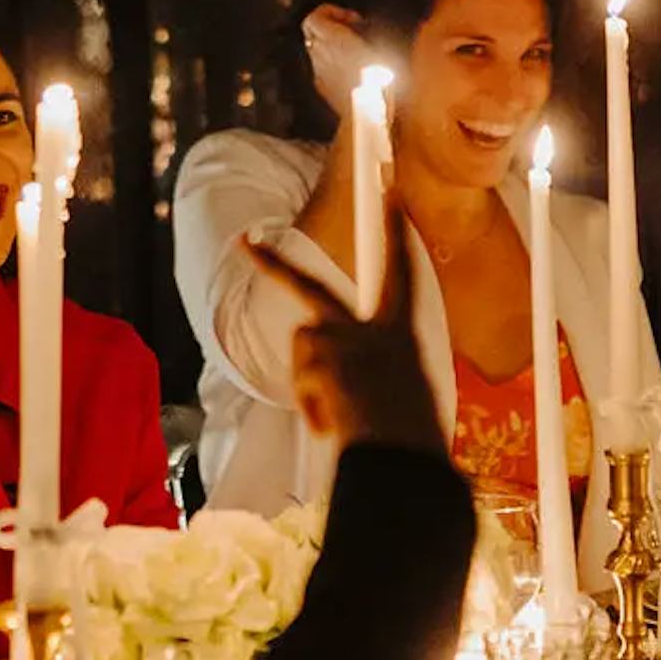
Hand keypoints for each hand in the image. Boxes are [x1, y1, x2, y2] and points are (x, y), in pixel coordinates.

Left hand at [244, 211, 444, 458]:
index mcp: (403, 335)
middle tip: (244, 241)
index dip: (395, 231)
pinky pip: (302, 386)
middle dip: (272, 264)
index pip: (401, 272)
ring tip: (343, 416)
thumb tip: (349, 384)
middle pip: (310, 287)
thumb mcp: (409, 396)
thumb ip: (375, 372)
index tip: (390, 196)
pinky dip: (313, 410)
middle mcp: (372, 328)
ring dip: (311, 385)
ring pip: (303, 352)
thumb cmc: (415, 441)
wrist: (406, 463)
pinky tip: (337, 426)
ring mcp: (343, 340)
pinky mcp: (321, 358)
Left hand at [300, 4, 372, 107]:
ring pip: (317, 49)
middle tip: (350, 32)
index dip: (332, 12)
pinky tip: (351, 70)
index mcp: (333, 39)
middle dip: (330, 27)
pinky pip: (322, 68)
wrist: (366, 114)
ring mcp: (318, 70)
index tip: (351, 19)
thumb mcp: (383, 49)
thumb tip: (366, 29)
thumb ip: (370, 34)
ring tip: (354, 51)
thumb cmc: (377, 82)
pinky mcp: (321, 86)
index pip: (315, 16)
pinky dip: (332, 63)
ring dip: (331, 46)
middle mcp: (320, 53)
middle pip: (313, 31)